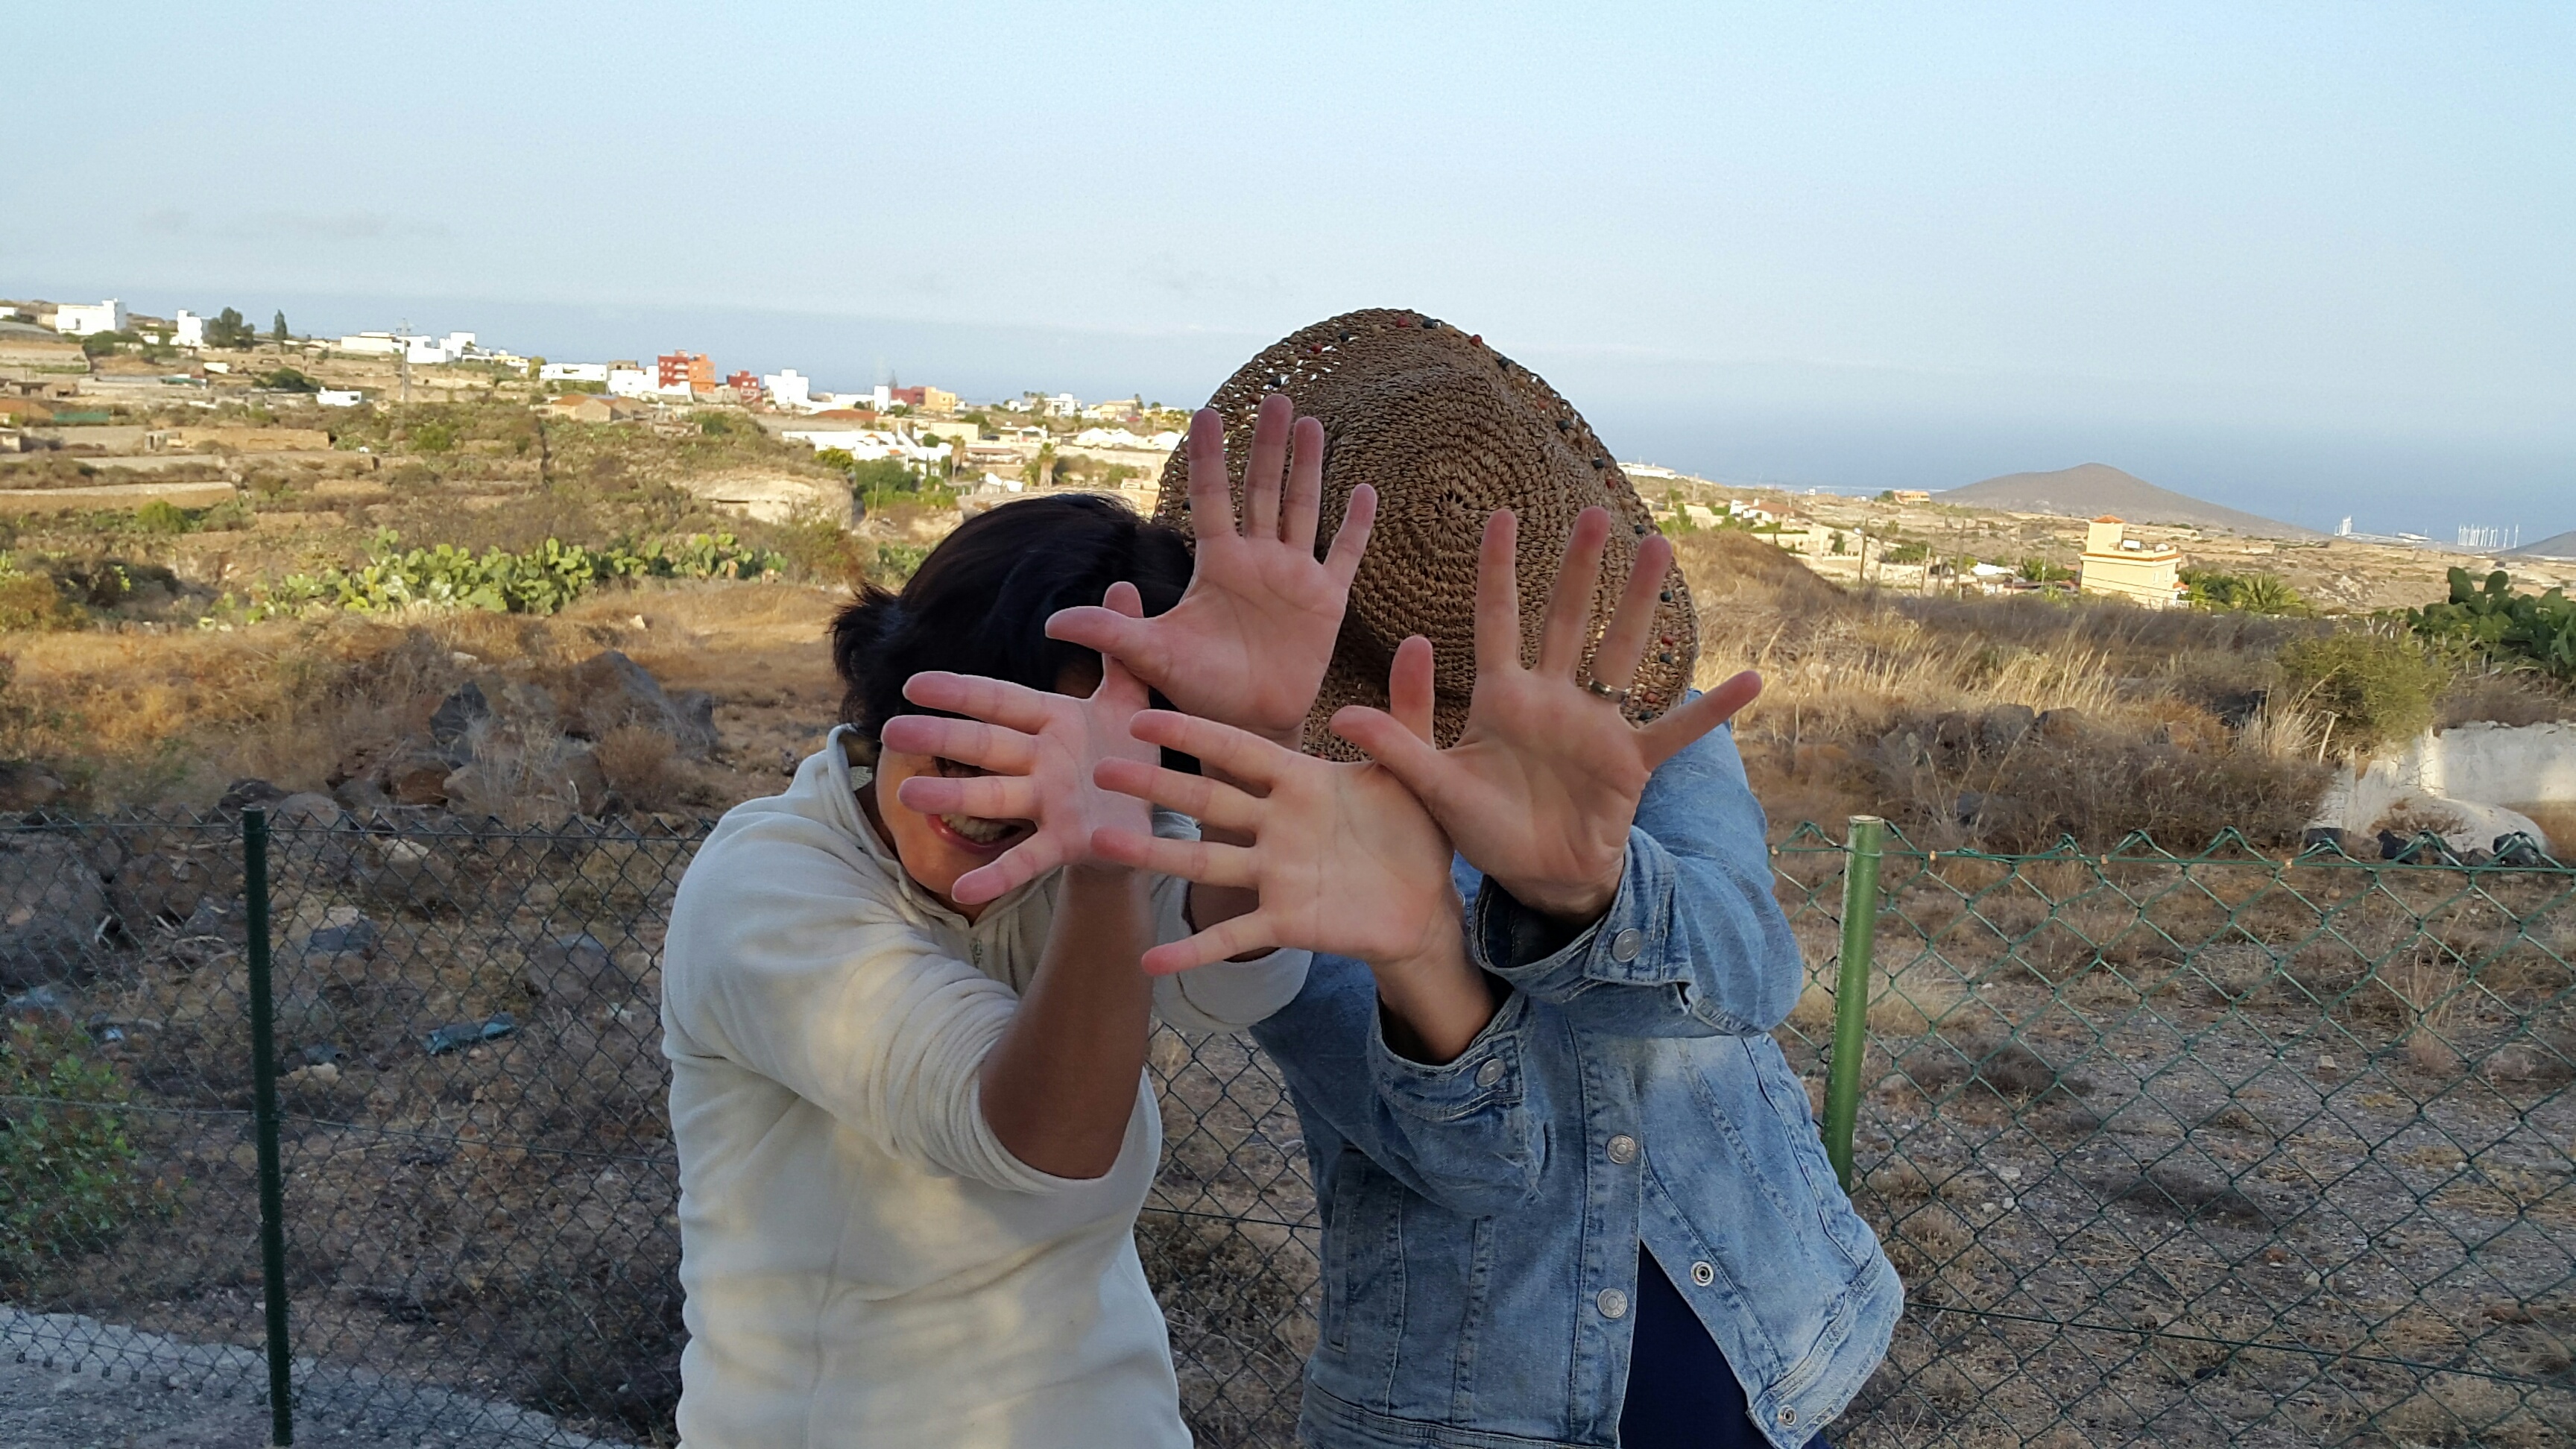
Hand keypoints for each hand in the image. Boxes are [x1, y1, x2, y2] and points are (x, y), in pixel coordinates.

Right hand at [884, 584, 1156, 904]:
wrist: (1151, 819)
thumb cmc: (1128, 753)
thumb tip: (1120, 584)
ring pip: (994, 797)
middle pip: (985, 745)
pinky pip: (1029, 860)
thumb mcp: (1130, 699)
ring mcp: (1049, 803)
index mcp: (1053, 721)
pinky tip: (965, 893)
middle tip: (889, 730)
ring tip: (908, 793)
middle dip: (940, 736)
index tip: (914, 682)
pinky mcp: (1067, 842)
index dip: (960, 691)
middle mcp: (1041, 761)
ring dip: (952, 795)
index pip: (999, 700)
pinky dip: (998, 875)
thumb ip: (1120, 646)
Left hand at [1047, 395, 1376, 746]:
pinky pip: (1343, 554)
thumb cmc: (1197, 689)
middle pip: (1261, 490)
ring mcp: (1293, 576)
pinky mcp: (1326, 600)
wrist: (1246, 724)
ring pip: (1301, 509)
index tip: (1208, 412)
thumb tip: (1052, 623)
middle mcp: (1256, 560)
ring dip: (1308, 468)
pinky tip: (1365, 489)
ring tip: (1311, 423)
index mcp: (1216, 564)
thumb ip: (1110, 633)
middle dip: (1268, 445)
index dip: (1209, 457)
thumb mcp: (1151, 655)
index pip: (1211, 499)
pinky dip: (1355, 525)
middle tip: (1276, 397)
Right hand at [1089, 709, 1455, 973]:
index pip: (1238, 750)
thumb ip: (1407, 709)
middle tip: (1101, 771)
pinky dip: (1192, 950)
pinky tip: (1151, 962)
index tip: (1141, 719)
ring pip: (1203, 860)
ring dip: (1154, 852)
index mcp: (1300, 782)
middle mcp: (1275, 826)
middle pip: (1206, 799)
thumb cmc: (1416, 830)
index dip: (1193, 734)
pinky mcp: (1285, 921)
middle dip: (1154, 785)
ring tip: (1101, 843)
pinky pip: (1232, 936)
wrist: (1429, 904)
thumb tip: (1417, 641)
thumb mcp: (1415, 768)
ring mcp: (1274, 875)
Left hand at [1330, 507, 1762, 924]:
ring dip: (1642, 604)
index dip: (1497, 570)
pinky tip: (1750, 679)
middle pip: (1568, 620)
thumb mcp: (1435, 786)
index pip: (1497, 619)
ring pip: (1621, 653)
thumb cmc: (1485, 827)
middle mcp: (1553, 699)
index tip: (1499, 513)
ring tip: (1660, 548)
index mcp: (1502, 698)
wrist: (1535, 877)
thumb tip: (1341, 715)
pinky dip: (1711, 709)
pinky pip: (1676, 730)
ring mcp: (1596, 726)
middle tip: (1594, 511)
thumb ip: (1398, 746)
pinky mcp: (1630, 761)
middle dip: (1580, 567)